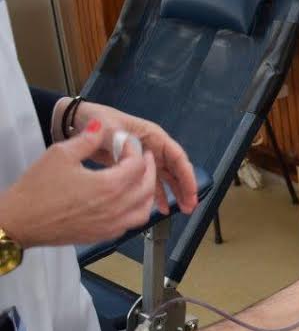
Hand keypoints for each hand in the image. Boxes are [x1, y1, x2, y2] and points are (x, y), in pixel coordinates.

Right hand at [0, 121, 157, 246]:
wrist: (19, 222)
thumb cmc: (37, 189)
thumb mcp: (60, 154)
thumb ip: (87, 139)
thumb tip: (101, 126)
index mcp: (109, 186)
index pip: (137, 165)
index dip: (135, 151)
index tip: (127, 144)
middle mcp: (116, 208)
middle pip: (147, 187)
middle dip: (148, 169)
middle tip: (143, 157)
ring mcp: (112, 225)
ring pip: (144, 209)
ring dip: (147, 192)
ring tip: (141, 179)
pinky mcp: (103, 236)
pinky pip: (131, 224)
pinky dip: (136, 210)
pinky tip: (128, 200)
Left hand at [69, 101, 197, 215]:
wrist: (75, 121)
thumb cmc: (96, 119)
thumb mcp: (108, 128)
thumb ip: (120, 142)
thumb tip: (130, 156)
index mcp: (153, 136)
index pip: (176, 157)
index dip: (186, 175)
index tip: (191, 192)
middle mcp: (153, 148)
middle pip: (175, 169)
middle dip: (184, 188)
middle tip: (190, 206)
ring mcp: (144, 159)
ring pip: (165, 178)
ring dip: (174, 194)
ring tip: (181, 210)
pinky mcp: (132, 169)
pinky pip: (149, 184)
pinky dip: (156, 196)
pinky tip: (160, 209)